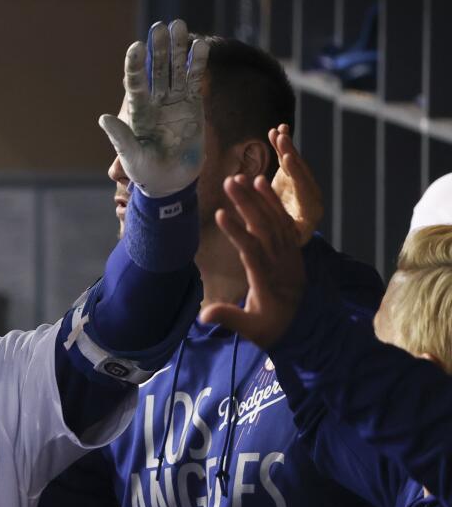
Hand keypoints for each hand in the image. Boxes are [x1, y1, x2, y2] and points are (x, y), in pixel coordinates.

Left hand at [99, 20, 208, 197]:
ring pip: (175, 70)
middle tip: (160, 26)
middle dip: (158, 49)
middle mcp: (155, 101)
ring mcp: (174, 101)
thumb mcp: (131, 156)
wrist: (170, 181)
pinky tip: (200, 46)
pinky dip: (197, 64)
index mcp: (137, 111)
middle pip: (156, 70)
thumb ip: (120, 137)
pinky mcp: (192, 105)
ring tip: (180, 25)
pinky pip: (194, 81)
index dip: (135, 65)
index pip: (134, 83)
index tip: (136, 46)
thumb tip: (102, 118)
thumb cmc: (145, 171)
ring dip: (178, 49)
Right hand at [199, 175, 306, 347]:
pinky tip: (263, 185)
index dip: (236, 232)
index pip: (252, 252)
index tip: (219, 213)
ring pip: (276, 221)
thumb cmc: (272, 328)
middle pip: (264, 228)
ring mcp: (290, 254)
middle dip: (247, 204)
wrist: (305, 329)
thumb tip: (202, 316)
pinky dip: (274, 203)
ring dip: (260, 198)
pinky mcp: (293, 249)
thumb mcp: (251, 329)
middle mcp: (282, 263)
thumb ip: (229, 318)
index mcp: (268, 281)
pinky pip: (285, 222)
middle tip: (229, 182)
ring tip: (244, 177)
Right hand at [269, 124, 322, 244]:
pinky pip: (288, 160)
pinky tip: (278, 130)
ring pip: (295, 164)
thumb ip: (283, 229)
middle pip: (302, 172)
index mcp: (311, 211)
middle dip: (290, 155)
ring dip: (285, 147)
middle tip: (282, 140)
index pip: (304, 188)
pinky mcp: (292, 178)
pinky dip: (283, 146)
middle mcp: (310, 195)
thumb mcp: (288, 241)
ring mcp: (301, 184)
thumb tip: (273, 219)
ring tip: (277, 132)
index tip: (286, 159)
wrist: (291, 242)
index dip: (295, 173)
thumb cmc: (286, 245)